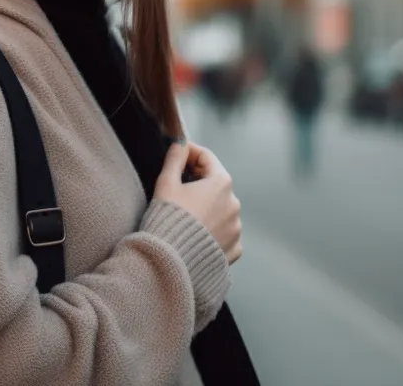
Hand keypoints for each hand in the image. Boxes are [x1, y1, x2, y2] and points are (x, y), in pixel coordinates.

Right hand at [154, 140, 242, 263]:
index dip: (189, 153)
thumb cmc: (168, 218)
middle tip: (176, 185)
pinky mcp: (234, 247)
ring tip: (185, 215)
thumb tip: (180, 143)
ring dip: (207, 206)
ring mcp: (236, 227)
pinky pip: (224, 232)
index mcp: (221, 183)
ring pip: (221, 208)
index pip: (206, 157)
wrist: (172, 260)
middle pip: (215, 183)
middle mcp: (234, 203)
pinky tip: (196, 234)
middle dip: (198, 181)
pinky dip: (213, 229)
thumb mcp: (166, 183)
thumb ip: (174, 159)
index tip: (177, 154)